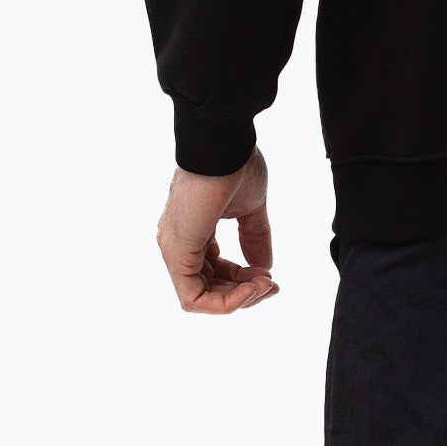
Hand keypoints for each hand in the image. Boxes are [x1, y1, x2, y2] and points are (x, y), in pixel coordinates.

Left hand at [156, 149, 278, 314]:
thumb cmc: (234, 164)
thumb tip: (265, 269)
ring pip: (200, 299)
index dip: (244, 281)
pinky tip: (254, 285)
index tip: (272, 277)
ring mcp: (174, 249)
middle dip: (244, 294)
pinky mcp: (177, 252)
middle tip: (272, 284)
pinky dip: (227, 301)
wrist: (222, 144)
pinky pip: (195, 298)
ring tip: (266, 284)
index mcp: (193, 232)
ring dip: (239, 300)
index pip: (214, 272)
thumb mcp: (251, 210)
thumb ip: (255, 238)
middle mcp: (178, 244)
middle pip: (208, 290)